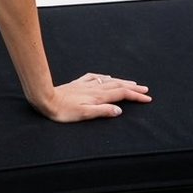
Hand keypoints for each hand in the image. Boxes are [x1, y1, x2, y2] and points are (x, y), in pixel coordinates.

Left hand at [35, 73, 151, 122]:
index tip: (147, 98)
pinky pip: (95, 77)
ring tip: (132, 83)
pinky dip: (105, 77)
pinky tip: (106, 77)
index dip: (135, 96)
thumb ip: (102, 111)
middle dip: (133, 87)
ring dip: (121, 81)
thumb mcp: (84, 115)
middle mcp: (94, 88)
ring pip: (108, 81)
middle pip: (118, 85)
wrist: (45, 99)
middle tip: (145, 89)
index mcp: (98, 96)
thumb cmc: (63, 111)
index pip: (121, 94)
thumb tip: (119, 110)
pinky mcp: (78, 83)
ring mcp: (86, 84)